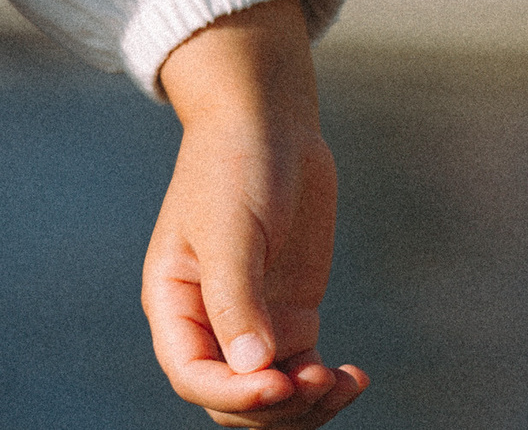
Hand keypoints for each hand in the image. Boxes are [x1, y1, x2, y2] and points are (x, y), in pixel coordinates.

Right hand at [144, 0, 368, 426]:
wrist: (268, 126)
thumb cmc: (233, 165)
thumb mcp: (229, 228)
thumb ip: (236, 299)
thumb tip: (253, 368)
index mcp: (174, 301)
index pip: (192, 375)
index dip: (233, 393)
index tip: (280, 381)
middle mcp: (208, 321)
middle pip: (232, 400)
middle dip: (275, 406)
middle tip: (318, 378)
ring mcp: (253, 322)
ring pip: (270, 398)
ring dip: (306, 406)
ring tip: (342, 379)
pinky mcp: (291, 316)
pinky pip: (301, 376)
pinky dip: (325, 389)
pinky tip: (353, 374)